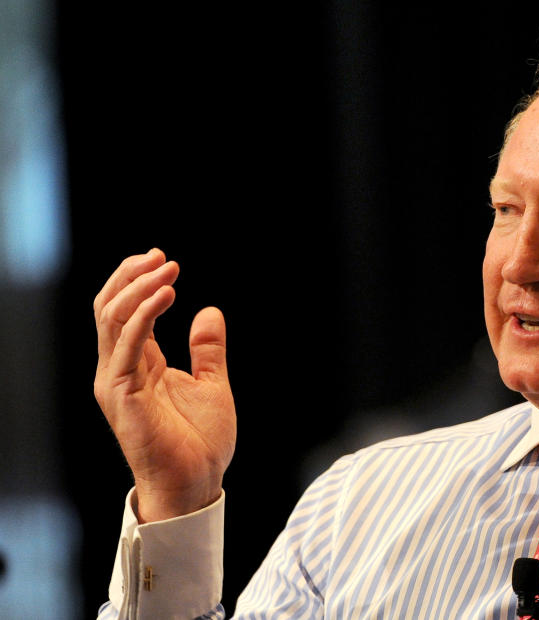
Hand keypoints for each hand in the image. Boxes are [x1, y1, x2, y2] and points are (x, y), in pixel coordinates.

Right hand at [93, 249, 236, 521]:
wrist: (196, 483)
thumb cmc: (200, 441)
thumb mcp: (212, 383)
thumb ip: (207, 349)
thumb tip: (209, 311)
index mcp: (138, 364)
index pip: (124, 311)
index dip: (139, 281)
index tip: (165, 259)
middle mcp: (121, 369)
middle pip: (110, 308)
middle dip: (132, 276)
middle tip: (162, 257)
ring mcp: (118, 381)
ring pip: (112, 320)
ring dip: (139, 288)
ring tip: (167, 269)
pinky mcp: (123, 395)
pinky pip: (126, 345)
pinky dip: (144, 315)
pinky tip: (166, 295)